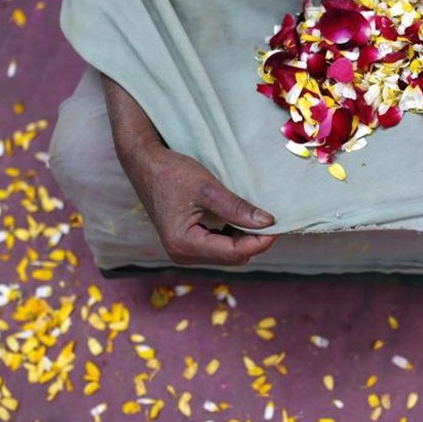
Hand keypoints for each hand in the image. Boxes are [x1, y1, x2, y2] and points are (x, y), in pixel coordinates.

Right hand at [135, 144, 278, 265]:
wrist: (144, 164)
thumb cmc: (171, 172)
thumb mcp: (207, 189)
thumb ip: (236, 208)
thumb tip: (267, 223)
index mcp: (184, 244)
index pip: (233, 252)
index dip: (259, 241)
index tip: (278, 225)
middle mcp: (182, 254)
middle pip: (231, 257)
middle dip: (253, 241)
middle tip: (271, 219)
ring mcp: (183, 251)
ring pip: (226, 254)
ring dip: (243, 239)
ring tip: (257, 217)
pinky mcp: (185, 243)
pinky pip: (217, 247)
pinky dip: (232, 235)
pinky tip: (240, 219)